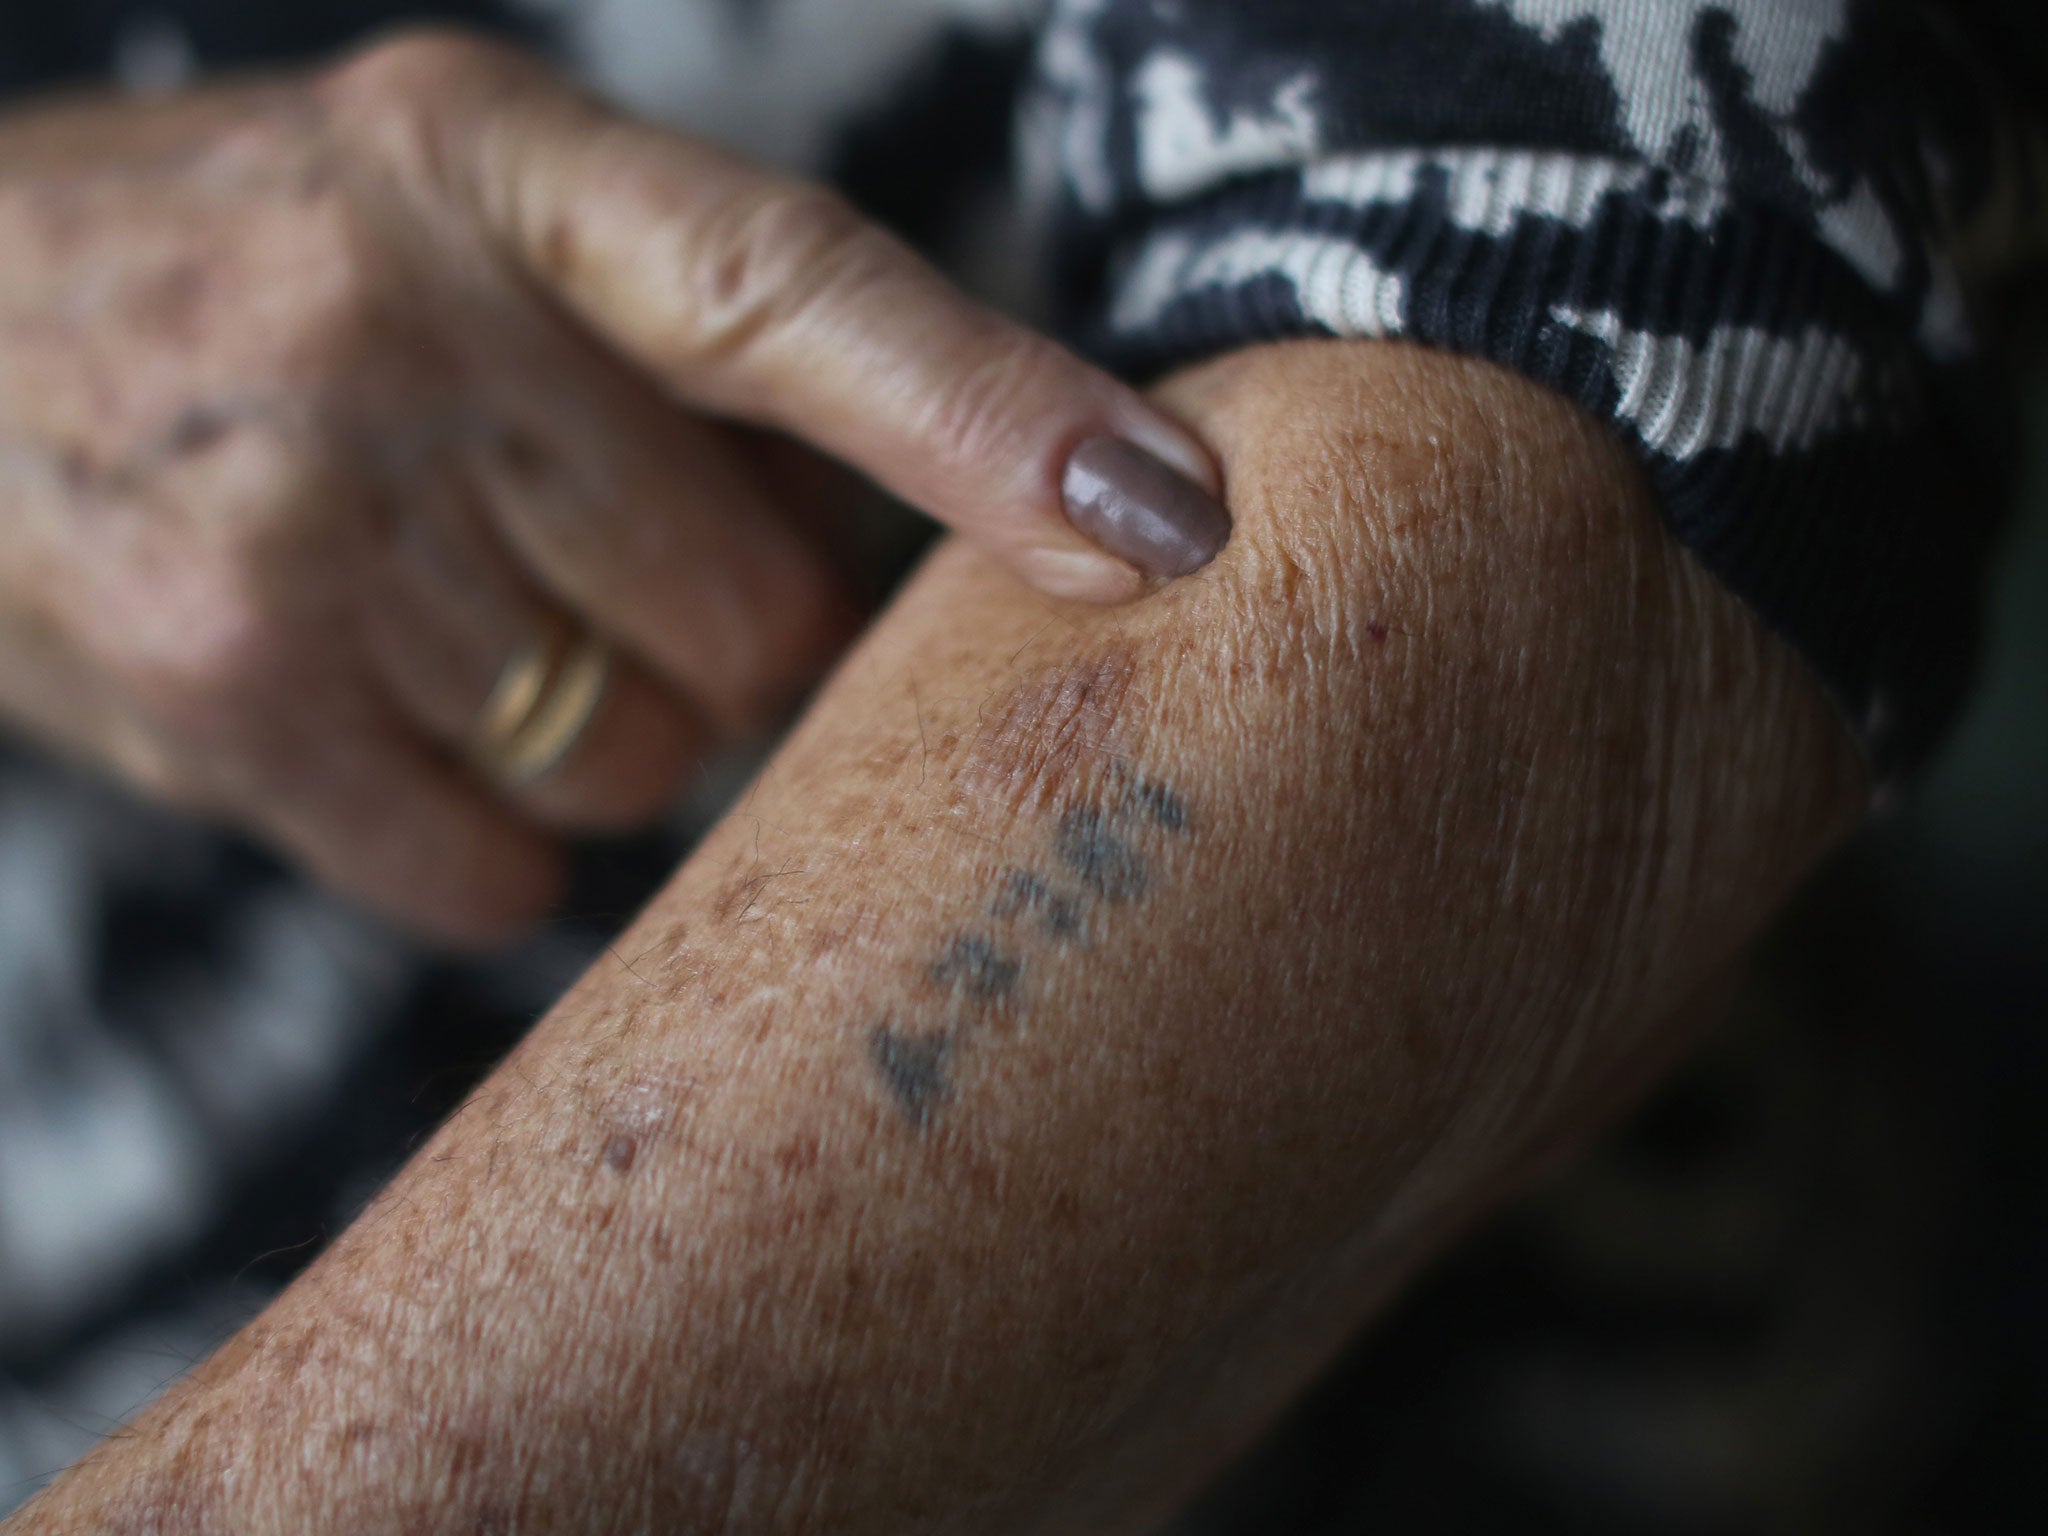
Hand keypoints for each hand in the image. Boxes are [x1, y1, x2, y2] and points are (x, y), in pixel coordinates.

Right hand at [0, 31, 1225, 943]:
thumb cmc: (238, 284)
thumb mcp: (448, 206)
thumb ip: (688, 331)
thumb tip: (972, 511)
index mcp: (492, 160)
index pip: (800, 296)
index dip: (998, 419)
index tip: (1170, 519)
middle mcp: (399, 320)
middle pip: (762, 610)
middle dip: (720, 620)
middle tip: (572, 546)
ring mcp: (301, 520)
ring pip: (647, 753)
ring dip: (600, 719)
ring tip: (439, 607)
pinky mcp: (226, 698)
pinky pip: (505, 869)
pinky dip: (488, 830)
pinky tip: (382, 710)